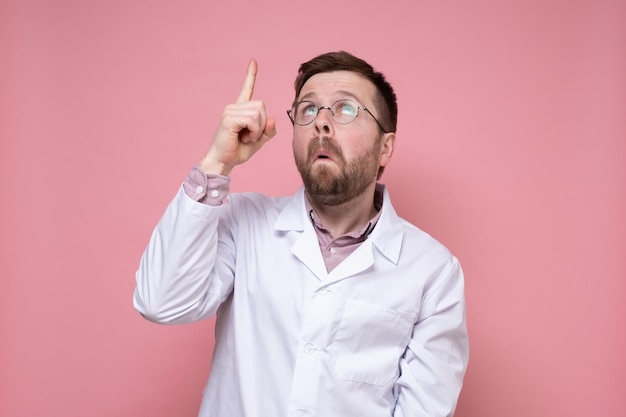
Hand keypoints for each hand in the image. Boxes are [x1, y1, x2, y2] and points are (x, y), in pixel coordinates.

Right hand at [199, 59, 276, 175]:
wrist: (222, 162)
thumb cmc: (237, 151)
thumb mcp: (258, 141)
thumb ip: (268, 131)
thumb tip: (273, 119)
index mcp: (239, 110)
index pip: (246, 89)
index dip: (250, 75)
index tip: (253, 61)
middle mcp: (233, 107)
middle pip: (262, 106)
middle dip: (262, 124)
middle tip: (250, 136)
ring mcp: (230, 111)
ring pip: (258, 113)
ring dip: (257, 130)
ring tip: (246, 138)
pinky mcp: (229, 118)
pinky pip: (252, 120)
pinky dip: (254, 132)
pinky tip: (244, 138)